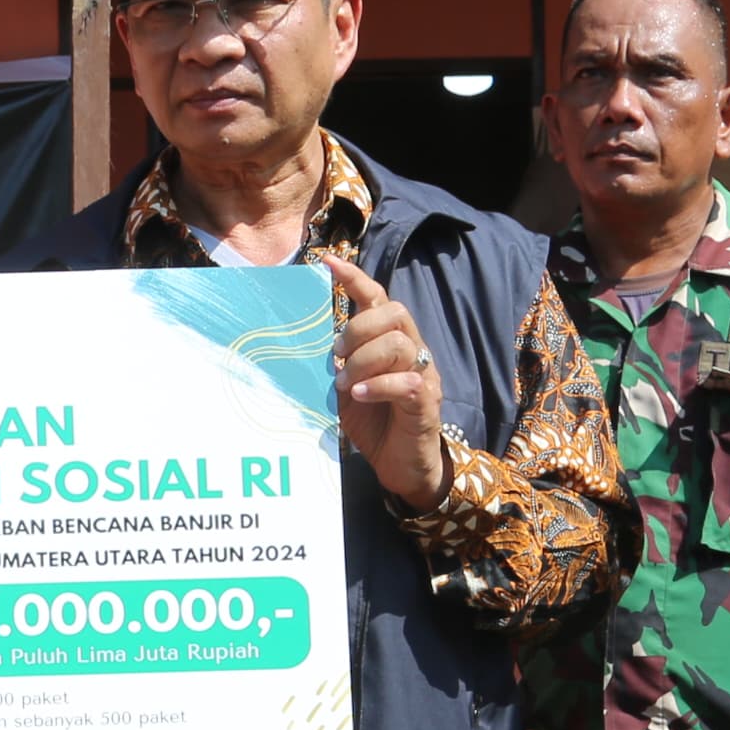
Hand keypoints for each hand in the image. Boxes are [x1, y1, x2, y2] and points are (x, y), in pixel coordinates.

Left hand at [318, 252, 451, 512]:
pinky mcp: (426, 402)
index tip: (330, 263)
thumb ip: (335, 365)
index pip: (378, 299)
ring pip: (399, 344)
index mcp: (390, 343)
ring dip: (363, 360)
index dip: (356, 279)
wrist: (401, 466)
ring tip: (344, 383)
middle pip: (393, 313)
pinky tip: (359, 395)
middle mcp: (412, 352)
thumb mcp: (345, 389)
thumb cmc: (374, 424)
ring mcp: (423, 375)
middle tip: (336, 356)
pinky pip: (406, 382)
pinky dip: (378, 386)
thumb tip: (303, 345)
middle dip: (358, 328)